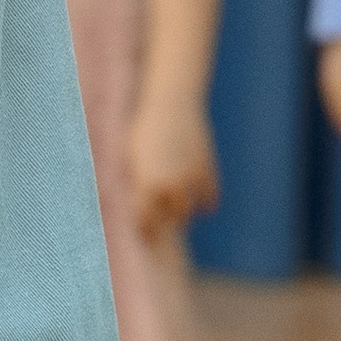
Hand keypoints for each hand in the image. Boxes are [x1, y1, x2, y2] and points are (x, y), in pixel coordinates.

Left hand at [126, 91, 220, 237]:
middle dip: (168, 221)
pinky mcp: (207, 168)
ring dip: (186, 211)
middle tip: (164, 220)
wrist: (171, 104)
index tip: (147, 236)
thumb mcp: (130, 157)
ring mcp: (190, 177)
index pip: (146, 221)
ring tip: (180, 208)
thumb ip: (134, 184)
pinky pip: (210, 197)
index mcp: (145, 183)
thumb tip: (133, 205)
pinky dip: (206, 202)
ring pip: (192, 210)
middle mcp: (169, 184)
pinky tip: (199, 199)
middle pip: (173, 219)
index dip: (147, 231)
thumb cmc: (143, 129)